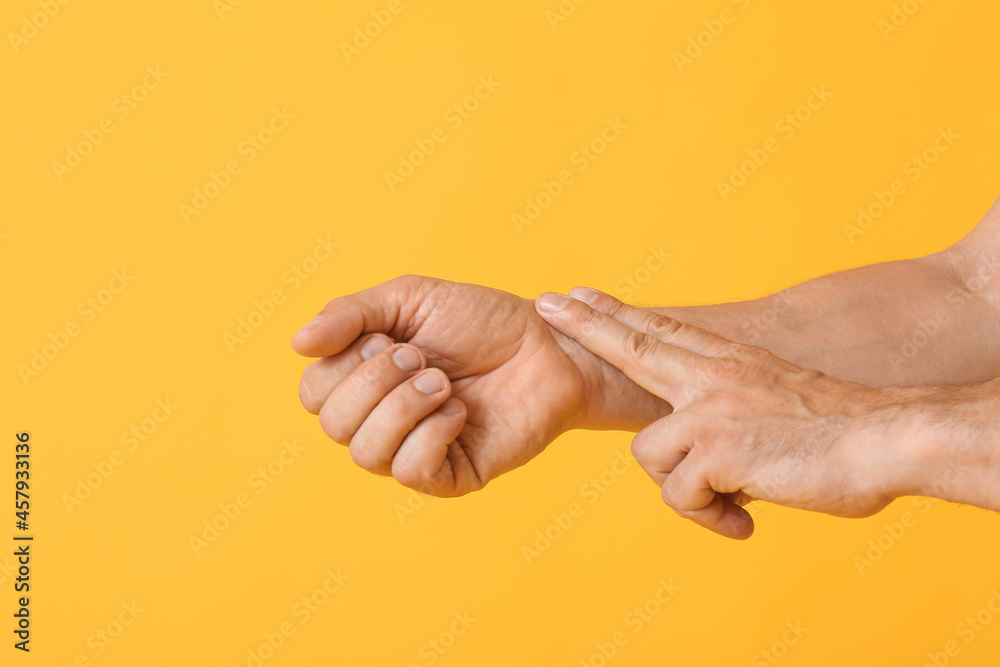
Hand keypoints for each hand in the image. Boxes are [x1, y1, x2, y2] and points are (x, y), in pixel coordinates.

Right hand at [291, 276, 665, 496]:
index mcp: (365, 382)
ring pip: (365, 454)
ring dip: (403, 406)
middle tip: (423, 358)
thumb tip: (296, 344)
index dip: (344, 364)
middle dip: (376, 381)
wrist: (548, 343)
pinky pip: (411, 472)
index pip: (313, 393)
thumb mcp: (410, 298)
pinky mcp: (450, 476)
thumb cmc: (481, 321)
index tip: (388, 337)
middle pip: (334, 424)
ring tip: (444, 382)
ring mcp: (414, 451)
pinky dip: (431, 434)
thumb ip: (350, 314)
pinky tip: (459, 411)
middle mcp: (382, 421)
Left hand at [536, 287, 921, 538]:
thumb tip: (711, 451)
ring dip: (686, 488)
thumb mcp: (781, 404)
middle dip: (585, 324)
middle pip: (633, 344)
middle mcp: (713, 376)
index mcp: (731, 363)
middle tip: (547, 302)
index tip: (581, 295)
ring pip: (648, 456)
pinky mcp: (713, 448)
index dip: (617, 315)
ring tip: (733, 496)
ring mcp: (709, 409)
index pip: (661, 330)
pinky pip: (678, 495)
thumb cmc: (846, 434)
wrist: (888, 438)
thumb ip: (735, 413)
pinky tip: (744, 515)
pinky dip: (709, 515)